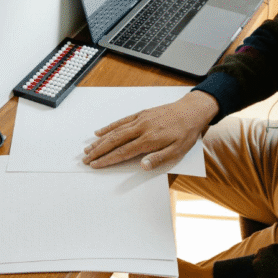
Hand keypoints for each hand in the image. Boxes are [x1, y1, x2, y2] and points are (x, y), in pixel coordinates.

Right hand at [82, 91, 218, 169]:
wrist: (192, 111)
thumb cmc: (186, 133)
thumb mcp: (178, 151)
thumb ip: (159, 158)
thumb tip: (142, 166)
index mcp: (149, 140)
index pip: (123, 152)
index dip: (107, 159)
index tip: (96, 164)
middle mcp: (141, 129)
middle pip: (114, 141)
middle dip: (98, 151)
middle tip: (86, 159)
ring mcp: (140, 120)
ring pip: (115, 131)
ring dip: (100, 140)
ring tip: (88, 148)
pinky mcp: (141, 114)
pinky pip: (122, 121)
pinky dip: (109, 126)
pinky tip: (100, 132)